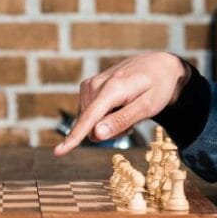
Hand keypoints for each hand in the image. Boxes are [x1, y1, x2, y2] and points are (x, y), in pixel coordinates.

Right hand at [53, 52, 189, 155]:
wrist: (158, 64)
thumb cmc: (157, 86)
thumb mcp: (148, 106)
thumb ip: (121, 120)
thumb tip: (95, 135)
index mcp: (112, 88)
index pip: (89, 118)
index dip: (74, 137)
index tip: (58, 152)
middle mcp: (95, 84)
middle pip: (92, 124)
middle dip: (110, 129)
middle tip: (134, 116)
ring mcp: (90, 84)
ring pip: (91, 120)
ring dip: (108, 121)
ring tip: (128, 107)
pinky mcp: (89, 86)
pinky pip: (91, 112)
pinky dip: (105, 115)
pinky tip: (119, 105)